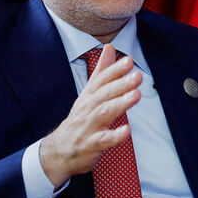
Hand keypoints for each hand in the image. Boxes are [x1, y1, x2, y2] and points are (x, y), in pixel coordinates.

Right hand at [39, 44, 141, 187]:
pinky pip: (103, 140)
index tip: (129, 61)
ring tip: (136, 95)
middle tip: (137, 76)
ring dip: (120, 104)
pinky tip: (127, 130)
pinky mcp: (91, 145)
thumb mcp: (89, 93)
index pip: (101, 80)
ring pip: (104, 113)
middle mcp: (88, 108)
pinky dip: (115, 135)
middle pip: (104, 94)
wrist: (60, 150)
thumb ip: (101, 71)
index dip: (114, 70)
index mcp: (89, 96)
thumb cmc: (80, 119)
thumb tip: (110, 47)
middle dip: (121, 84)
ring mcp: (88, 127)